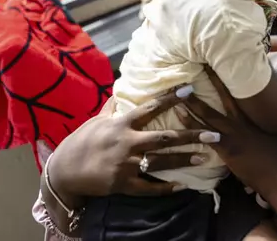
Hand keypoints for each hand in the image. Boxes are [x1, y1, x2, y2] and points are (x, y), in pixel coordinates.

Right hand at [46, 87, 218, 206]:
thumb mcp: (97, 121)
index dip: (171, 98)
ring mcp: (127, 164)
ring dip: (185, 159)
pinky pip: (150, 187)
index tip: (190, 90)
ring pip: (162, 161)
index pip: (151, 107)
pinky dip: (166, 187)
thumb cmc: (81, 142)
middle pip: (165, 137)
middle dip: (191, 134)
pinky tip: (183, 185)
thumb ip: (112, 108)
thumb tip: (120, 91)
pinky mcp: (124, 183)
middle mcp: (127, 142)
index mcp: (122, 124)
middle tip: (213, 133)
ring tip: (205, 156)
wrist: (64, 171)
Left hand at [181, 67, 276, 193]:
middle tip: (200, 64)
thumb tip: (251, 128)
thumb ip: (256, 131)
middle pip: (223, 96)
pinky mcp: (227, 147)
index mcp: (250, 120)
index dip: (226, 82)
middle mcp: (241, 122)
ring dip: (193, 102)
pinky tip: (180, 116)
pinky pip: (204, 134)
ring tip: (178, 90)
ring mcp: (233, 134)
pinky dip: (191, 125)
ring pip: (209, 114)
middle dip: (212, 80)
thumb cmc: (276, 160)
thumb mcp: (266, 139)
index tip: (217, 68)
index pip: (237, 96)